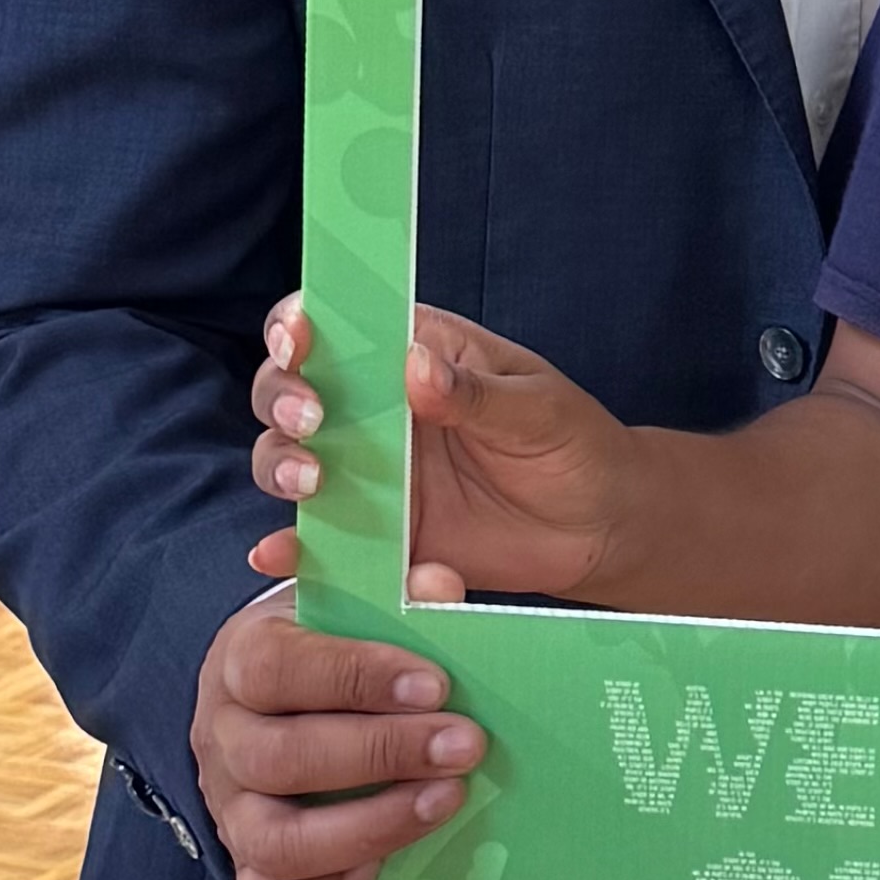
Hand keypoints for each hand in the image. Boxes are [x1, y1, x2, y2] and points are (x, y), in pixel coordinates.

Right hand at [188, 587, 484, 879]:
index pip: (277, 669)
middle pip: (280, 759)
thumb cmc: (334, 642)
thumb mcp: (356, 600)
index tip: (435, 685)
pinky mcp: (250, 870)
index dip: (355, 678)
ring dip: (367, 827)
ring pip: (273, 842)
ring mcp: (231, 812)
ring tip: (445, 801)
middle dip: (381, 754)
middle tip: (465, 745)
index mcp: (241, 660)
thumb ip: (395, 588)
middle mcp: (223, 740)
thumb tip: (434, 586)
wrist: (288, 696)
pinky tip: (380, 874)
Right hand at [252, 292, 643, 605]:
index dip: (298, 323)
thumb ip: (475, 393)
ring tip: (313, 482)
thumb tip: (414, 366)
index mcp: (413, 352)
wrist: (599, 529)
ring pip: (288, 458)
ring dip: (282, 464)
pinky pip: (320, 538)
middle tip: (311, 420)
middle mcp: (373, 408)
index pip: (335, 323)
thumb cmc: (573, 444)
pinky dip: (292, 547)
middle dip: (281, 396)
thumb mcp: (538, 409)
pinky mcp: (373, 532)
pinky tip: (279, 556)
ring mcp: (367, 471)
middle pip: (288, 389)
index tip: (298, 340)